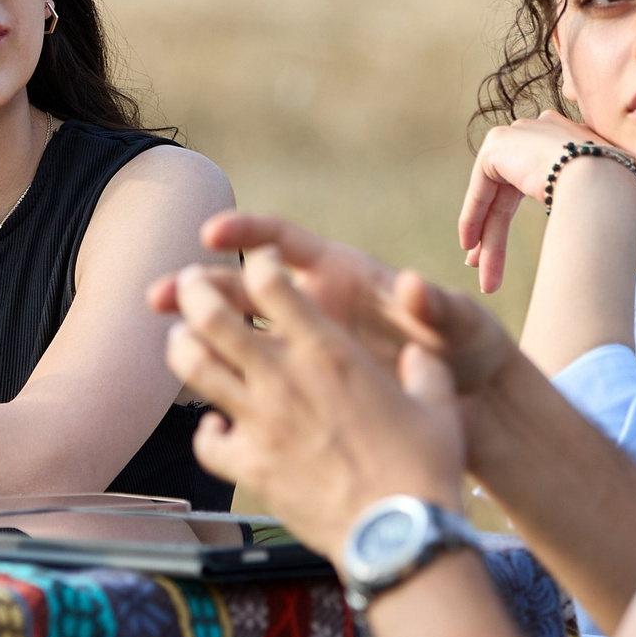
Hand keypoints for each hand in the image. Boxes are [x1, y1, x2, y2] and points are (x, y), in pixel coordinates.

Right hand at [157, 211, 516, 391]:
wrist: (475, 403)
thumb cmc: (467, 350)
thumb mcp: (460, 327)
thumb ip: (437, 307)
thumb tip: (413, 288)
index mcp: (344, 275)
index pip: (284, 242)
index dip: (247, 233)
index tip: (213, 235)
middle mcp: (316, 305)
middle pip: (244, 287)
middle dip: (198, 287)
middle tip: (160, 293)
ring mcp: (306, 348)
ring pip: (239, 334)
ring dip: (199, 332)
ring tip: (166, 338)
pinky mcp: (308, 387)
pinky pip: (258, 382)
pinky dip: (230, 384)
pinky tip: (202, 396)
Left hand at [165, 249, 469, 561]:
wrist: (397, 535)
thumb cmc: (424, 469)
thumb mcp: (438, 405)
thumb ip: (424, 369)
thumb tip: (420, 355)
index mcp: (330, 352)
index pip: (273, 283)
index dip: (258, 262)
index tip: (259, 262)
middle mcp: (285, 378)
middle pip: (212, 314)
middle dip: (193, 290)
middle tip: (190, 285)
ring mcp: (259, 422)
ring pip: (193, 367)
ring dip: (181, 346)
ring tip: (182, 339)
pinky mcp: (247, 466)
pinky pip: (205, 441)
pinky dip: (205, 431)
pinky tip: (216, 427)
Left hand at [458, 111, 616, 293]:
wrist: (605, 184)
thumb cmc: (618, 199)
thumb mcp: (600, 198)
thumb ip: (579, 200)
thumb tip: (575, 227)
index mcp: (569, 140)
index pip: (535, 180)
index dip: (519, 216)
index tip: (513, 246)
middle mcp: (542, 131)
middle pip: (511, 192)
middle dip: (497, 233)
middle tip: (486, 267)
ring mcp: (520, 134)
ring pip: (497, 195)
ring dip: (488, 238)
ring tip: (482, 276)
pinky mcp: (498, 143)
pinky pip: (481, 186)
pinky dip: (473, 215)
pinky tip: (469, 244)